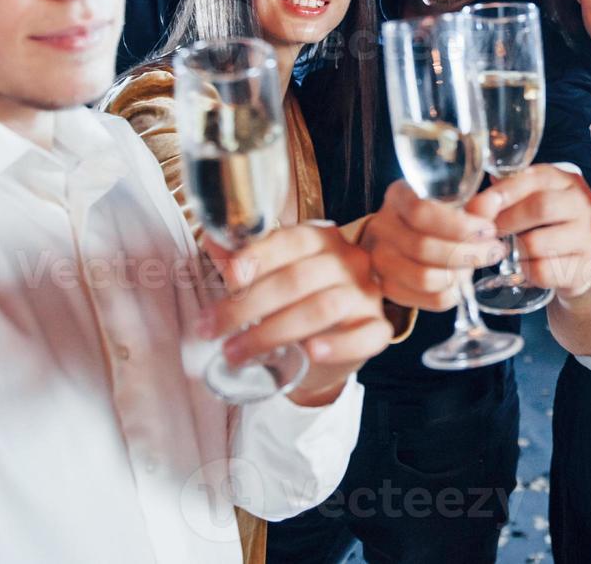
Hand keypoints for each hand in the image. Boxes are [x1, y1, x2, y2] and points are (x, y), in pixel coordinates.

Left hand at [200, 222, 393, 405]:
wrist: (324, 350)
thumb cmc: (294, 304)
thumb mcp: (267, 280)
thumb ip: (241, 263)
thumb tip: (212, 239)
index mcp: (321, 239)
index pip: (290, 240)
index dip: (257, 257)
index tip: (228, 278)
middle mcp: (348, 260)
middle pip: (297, 278)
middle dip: (248, 305)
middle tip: (211, 328)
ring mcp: (366, 294)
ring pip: (322, 307)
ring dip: (273, 331)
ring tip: (236, 351)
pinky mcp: (378, 328)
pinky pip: (363, 336)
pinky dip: (336, 345)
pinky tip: (311, 352)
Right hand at [362, 181, 505, 311]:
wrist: (401, 240)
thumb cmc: (433, 219)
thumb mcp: (452, 205)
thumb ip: (473, 207)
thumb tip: (491, 203)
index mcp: (397, 197)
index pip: (420, 212)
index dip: (459, 225)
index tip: (488, 229)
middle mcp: (381, 227)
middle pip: (424, 248)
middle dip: (469, 253)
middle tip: (494, 250)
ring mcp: (379, 260)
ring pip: (425, 277)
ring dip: (461, 275)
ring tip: (476, 265)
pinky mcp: (388, 288)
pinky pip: (430, 299)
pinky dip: (455, 292)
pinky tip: (462, 280)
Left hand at [465, 164, 590, 295]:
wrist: (575, 262)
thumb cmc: (545, 226)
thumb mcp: (530, 201)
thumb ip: (506, 195)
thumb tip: (475, 207)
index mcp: (567, 180)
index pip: (533, 179)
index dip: (501, 194)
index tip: (476, 208)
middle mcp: (584, 204)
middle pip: (540, 208)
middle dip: (505, 221)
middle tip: (486, 233)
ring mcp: (589, 236)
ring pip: (537, 243)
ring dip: (511, 249)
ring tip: (503, 251)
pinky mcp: (586, 267)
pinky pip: (543, 271)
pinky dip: (524, 271)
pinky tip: (520, 267)